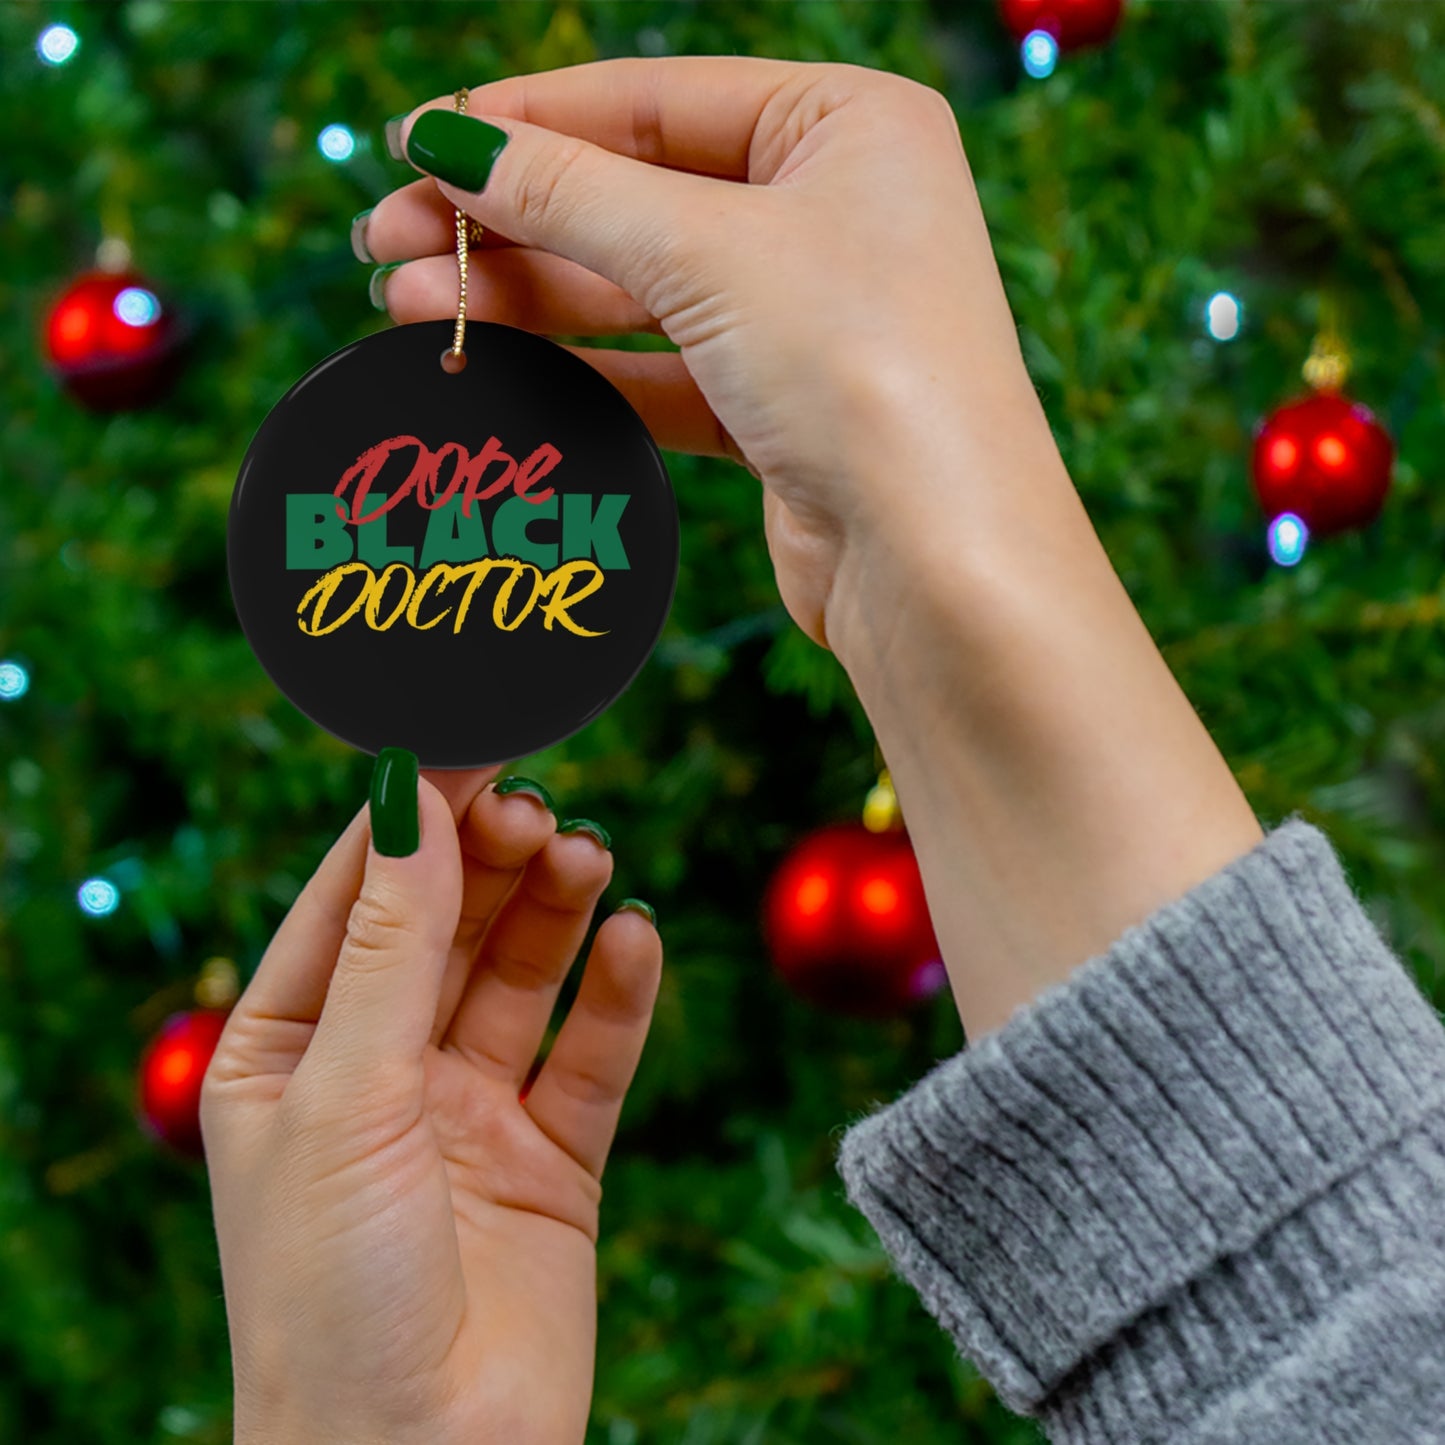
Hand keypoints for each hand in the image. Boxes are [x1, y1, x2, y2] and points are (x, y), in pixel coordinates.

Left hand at [201, 766, 661, 1444]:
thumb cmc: (332, 1294)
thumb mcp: (346, 1097)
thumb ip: (391, 946)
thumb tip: (412, 799)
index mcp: (290, 1051)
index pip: (355, 896)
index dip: (412, 814)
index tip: (473, 734)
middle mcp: (380, 1071)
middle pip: (446, 924)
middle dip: (490, 859)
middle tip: (538, 809)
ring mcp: (469, 1113)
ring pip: (521, 976)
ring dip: (555, 910)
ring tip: (588, 857)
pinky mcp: (553, 1160)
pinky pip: (591, 1055)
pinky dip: (617, 994)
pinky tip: (635, 941)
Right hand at [362, 60, 1262, 1040]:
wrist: (940, 564)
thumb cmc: (864, 371)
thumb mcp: (706, 253)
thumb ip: (569, 194)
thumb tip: (445, 143)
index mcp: (848, 126)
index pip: (656, 99)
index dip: (527, 121)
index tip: (416, 145)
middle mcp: (835, 210)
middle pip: (637, 196)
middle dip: (509, 220)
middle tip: (385, 241)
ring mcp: (809, 315)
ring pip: (639, 289)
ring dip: (525, 296)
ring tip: (407, 304)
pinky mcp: (782, 409)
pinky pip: (660, 369)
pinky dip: (579, 366)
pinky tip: (490, 362)